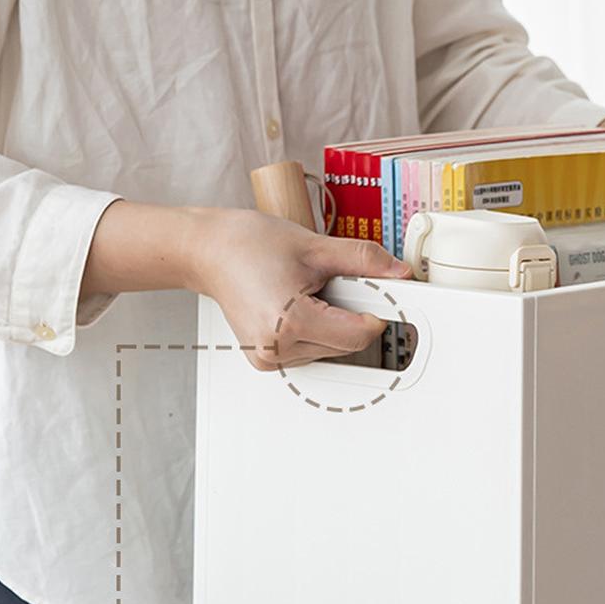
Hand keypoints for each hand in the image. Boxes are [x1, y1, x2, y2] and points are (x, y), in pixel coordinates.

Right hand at [82, 202, 411, 368]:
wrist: (205, 250)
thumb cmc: (246, 244)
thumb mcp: (314, 245)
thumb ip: (363, 259)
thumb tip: (399, 272)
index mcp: (290, 323)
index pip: (360, 335)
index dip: (376, 312)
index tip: (380, 293)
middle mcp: (279, 348)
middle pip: (348, 344)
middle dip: (351, 313)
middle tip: (330, 282)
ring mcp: (271, 358)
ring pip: (332, 350)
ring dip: (333, 323)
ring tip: (306, 291)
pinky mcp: (267, 359)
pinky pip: (312, 351)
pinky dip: (315, 330)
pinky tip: (295, 304)